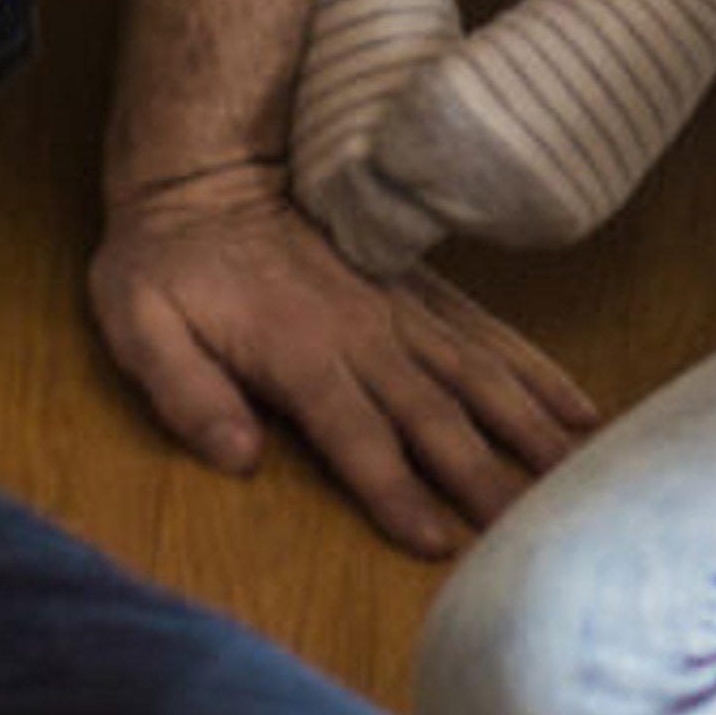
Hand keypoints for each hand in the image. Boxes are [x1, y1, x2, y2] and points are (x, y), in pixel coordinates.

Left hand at [90, 162, 597, 554]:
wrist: (208, 171)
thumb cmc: (164, 261)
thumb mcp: (138, 322)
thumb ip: (185, 392)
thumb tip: (237, 458)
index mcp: (298, 352)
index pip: (357, 436)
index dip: (397, 492)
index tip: (440, 544)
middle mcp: (363, 333)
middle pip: (435, 414)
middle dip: (483, 474)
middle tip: (532, 528)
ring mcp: (398, 308)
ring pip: (477, 373)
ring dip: (527, 423)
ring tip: (576, 473)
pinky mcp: (417, 290)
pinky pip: (486, 333)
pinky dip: (534, 370)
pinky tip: (577, 406)